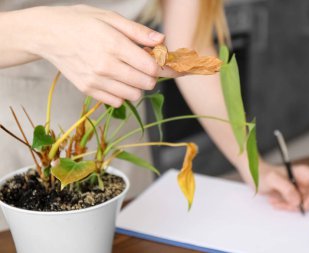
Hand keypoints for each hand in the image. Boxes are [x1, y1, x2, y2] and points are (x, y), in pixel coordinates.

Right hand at [24, 5, 178, 106]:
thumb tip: (162, 40)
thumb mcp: (110, 18)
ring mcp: (96, 81)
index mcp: (114, 45)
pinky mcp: (88, 90)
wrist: (48, 34)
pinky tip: (116, 80)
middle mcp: (106, 66)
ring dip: (138, 86)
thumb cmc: (81, 22)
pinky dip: (122, 93)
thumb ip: (138, 31)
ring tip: (129, 72)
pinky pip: (117, 101)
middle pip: (146, 84)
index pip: (151, 67)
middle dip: (151, 76)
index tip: (159, 60)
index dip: (160, 65)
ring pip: (134, 95)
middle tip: (144, 66)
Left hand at [259, 164, 308, 211]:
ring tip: (277, 202)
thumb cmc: (262, 173)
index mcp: (305, 173)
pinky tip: (276, 202)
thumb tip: (297, 201)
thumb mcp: (272, 179)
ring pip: (305, 205)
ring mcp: (300, 189)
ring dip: (291, 207)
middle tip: (288, 204)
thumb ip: (286, 188)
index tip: (304, 203)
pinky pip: (296, 206)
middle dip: (302, 205)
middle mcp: (305, 181)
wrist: (254, 175)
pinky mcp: (294, 196)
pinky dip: (287, 207)